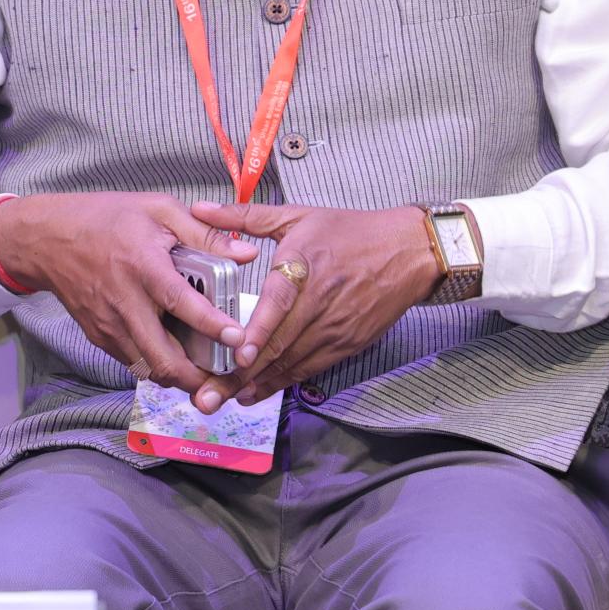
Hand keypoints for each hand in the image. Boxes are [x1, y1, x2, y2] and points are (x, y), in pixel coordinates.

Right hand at [0, 192, 259, 394]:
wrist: (46, 238)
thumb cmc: (105, 218)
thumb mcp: (158, 209)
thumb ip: (204, 233)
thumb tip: (247, 255)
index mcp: (142, 266)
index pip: (181, 303)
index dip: (211, 325)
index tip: (237, 339)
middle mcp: (124, 302)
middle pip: (162, 357)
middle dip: (198, 376)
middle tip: (227, 376)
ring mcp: (108, 325)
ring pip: (148, 369)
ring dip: (179, 378)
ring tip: (208, 375)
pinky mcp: (99, 336)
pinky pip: (133, 363)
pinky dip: (157, 368)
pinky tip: (177, 359)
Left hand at [188, 201, 441, 402]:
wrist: (410, 252)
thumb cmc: (350, 230)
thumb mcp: (298, 215)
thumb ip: (244, 215)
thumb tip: (198, 209)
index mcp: (304, 266)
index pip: (279, 303)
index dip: (259, 331)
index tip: (238, 354)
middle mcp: (319, 302)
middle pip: (278, 344)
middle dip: (240, 372)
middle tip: (208, 394)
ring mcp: (334, 328)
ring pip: (290, 362)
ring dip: (256, 383)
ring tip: (222, 400)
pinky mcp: (346, 344)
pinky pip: (308, 368)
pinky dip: (281, 382)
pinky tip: (255, 392)